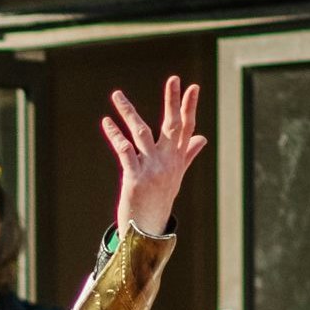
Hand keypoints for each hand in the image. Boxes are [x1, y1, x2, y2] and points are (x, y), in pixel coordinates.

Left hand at [105, 77, 206, 236]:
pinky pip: (124, 151)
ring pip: (142, 133)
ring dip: (128, 112)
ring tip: (116, 95)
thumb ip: (187, 154)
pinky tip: (106, 122)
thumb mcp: (176, 176)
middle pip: (172, 126)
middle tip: (174, 79)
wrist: (146, 231)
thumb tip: (203, 138)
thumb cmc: (159, 200)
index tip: (192, 87)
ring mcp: (152, 168)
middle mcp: (167, 161)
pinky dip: (115, 135)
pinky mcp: (135, 177)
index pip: (187, 128)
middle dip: (172, 102)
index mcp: (176, 159)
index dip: (189, 107)